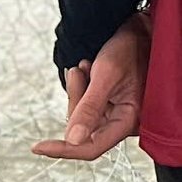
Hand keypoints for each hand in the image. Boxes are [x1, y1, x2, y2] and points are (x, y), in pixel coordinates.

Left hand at [31, 14, 150, 161]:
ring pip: (83, 117)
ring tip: (86, 67)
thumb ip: (89, 109)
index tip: (39, 147)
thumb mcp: (106, 75)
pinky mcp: (115, 106)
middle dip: (75, 101)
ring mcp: (120, 114)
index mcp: (131, 120)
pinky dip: (83, 89)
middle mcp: (127, 122)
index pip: (92, 147)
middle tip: (77, 73)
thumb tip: (73, 139)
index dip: (64, 149)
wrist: (142, 32)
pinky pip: (88, 107)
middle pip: (84, 130)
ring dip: (78, 91)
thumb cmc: (132, 48)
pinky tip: (91, 70)